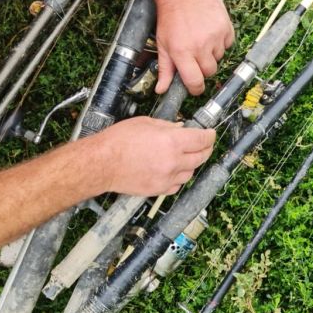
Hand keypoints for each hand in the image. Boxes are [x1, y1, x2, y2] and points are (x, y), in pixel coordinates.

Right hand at [89, 117, 215, 196]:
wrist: (102, 164)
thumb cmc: (118, 141)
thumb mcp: (145, 123)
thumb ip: (167, 126)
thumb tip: (181, 129)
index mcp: (172, 142)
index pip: (202, 140)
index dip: (210, 136)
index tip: (211, 134)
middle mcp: (173, 162)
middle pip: (201, 157)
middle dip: (205, 149)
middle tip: (204, 144)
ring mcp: (167, 178)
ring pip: (190, 173)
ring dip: (191, 164)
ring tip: (185, 156)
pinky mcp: (158, 190)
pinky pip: (177, 185)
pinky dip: (179, 177)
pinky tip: (173, 170)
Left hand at [154, 0, 234, 94]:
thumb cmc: (170, 17)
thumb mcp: (163, 44)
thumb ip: (164, 69)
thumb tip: (161, 90)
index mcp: (182, 53)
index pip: (195, 82)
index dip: (195, 88)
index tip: (195, 86)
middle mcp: (200, 46)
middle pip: (210, 71)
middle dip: (203, 67)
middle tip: (195, 55)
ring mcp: (215, 36)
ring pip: (219, 57)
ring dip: (212, 53)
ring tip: (201, 38)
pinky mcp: (226, 27)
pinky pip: (228, 43)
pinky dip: (221, 41)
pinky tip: (210, 31)